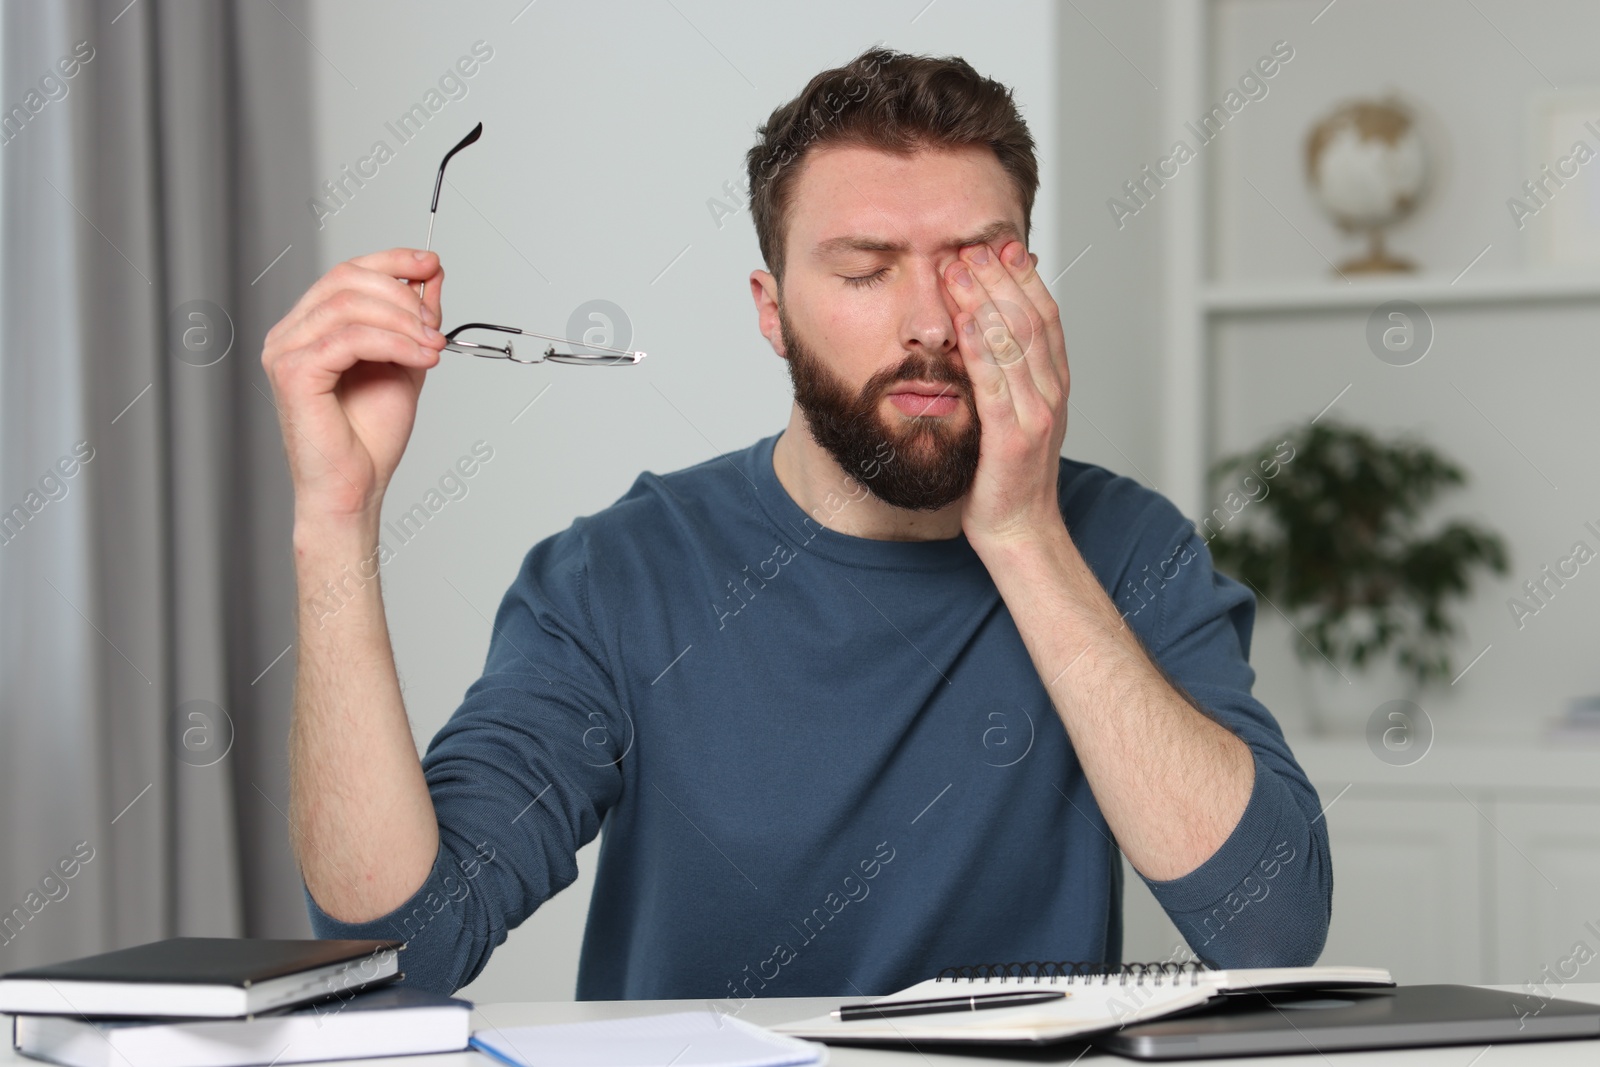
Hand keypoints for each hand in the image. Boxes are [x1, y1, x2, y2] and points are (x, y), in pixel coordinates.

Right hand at [261, 249, 446, 523]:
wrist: (355, 488)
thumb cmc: (369, 437)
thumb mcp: (404, 363)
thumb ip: (413, 320)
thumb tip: (431, 275)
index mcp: (311, 327)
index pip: (347, 272)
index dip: (392, 261)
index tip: (431, 264)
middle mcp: (290, 333)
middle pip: (346, 279)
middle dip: (402, 296)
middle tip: (436, 326)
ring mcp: (285, 350)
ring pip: (350, 305)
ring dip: (404, 322)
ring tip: (434, 348)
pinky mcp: (293, 372)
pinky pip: (349, 338)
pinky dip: (394, 343)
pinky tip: (421, 359)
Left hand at [943, 239, 1069, 549]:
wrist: (1019, 532)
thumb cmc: (1007, 477)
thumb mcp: (1015, 415)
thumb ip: (1010, 375)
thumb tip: (988, 331)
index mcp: (1053, 384)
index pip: (1044, 316)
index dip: (1022, 278)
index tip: (997, 246)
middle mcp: (1051, 393)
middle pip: (1029, 320)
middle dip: (999, 279)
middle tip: (971, 244)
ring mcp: (1035, 416)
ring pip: (1015, 345)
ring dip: (984, 301)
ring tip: (957, 269)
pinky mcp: (1013, 440)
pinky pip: (996, 386)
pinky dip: (980, 350)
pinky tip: (963, 324)